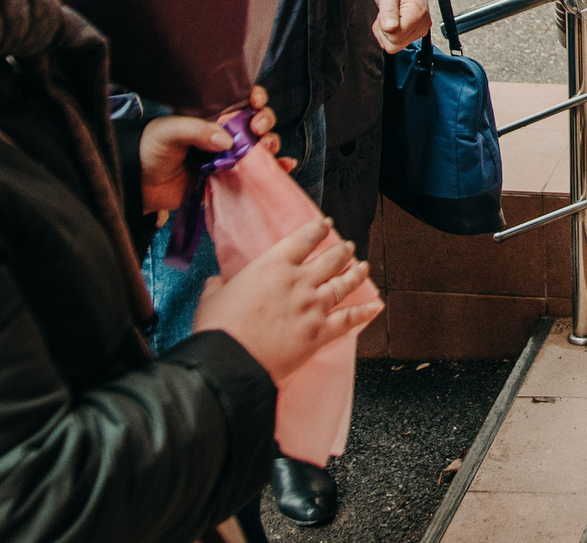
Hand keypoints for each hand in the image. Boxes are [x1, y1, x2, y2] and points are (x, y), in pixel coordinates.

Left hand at [140, 86, 286, 215]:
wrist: (139, 184)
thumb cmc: (150, 148)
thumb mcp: (169, 131)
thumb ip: (197, 130)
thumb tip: (228, 141)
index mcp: (213, 116)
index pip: (241, 100)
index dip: (255, 97)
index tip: (255, 102)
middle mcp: (225, 133)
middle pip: (258, 121)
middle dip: (265, 121)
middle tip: (257, 129)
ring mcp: (230, 156)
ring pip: (262, 146)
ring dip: (271, 144)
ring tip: (265, 150)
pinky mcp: (230, 178)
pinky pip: (257, 173)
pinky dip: (276, 169)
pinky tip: (285, 165)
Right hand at [194, 216, 382, 384]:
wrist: (228, 362)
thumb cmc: (217, 329)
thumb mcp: (211, 298)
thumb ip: (219, 285)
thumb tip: (217, 283)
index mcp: (273, 266)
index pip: (304, 239)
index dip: (318, 229)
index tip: (326, 224)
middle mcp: (299, 281)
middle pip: (331, 259)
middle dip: (343, 250)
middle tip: (348, 246)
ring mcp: (313, 306)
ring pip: (344, 284)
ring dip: (356, 274)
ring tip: (363, 267)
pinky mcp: (319, 333)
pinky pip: (349, 319)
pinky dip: (365, 312)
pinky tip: (375, 306)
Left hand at [371, 0, 431, 54]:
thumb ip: (388, 11)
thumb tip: (389, 28)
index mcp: (417, 13)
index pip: (395, 37)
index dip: (383, 28)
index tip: (385, 12)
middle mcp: (422, 24)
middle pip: (394, 45)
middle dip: (383, 32)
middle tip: (385, 13)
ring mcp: (421, 29)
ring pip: (394, 46)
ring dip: (385, 32)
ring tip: (389, 14)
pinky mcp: (417, 32)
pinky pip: (397, 42)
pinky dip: (390, 33)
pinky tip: (392, 19)